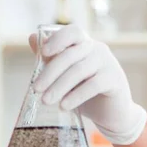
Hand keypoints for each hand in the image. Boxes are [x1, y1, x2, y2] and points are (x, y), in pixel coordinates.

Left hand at [30, 24, 146, 144]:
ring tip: (46, 101)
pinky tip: (64, 106)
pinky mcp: (115, 80)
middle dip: (50, 72)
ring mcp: (108, 63)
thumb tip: (32, 38)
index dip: (58, 39)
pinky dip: (76, 96)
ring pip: (79, 70)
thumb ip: (50, 59)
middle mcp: (97, 50)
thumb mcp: (65, 76)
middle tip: (36, 89)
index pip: (72, 32)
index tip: (44, 52)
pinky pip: (94, 85)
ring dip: (59, 86)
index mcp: (84, 45)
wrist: (111, 114)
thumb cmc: (85, 93)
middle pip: (70, 55)